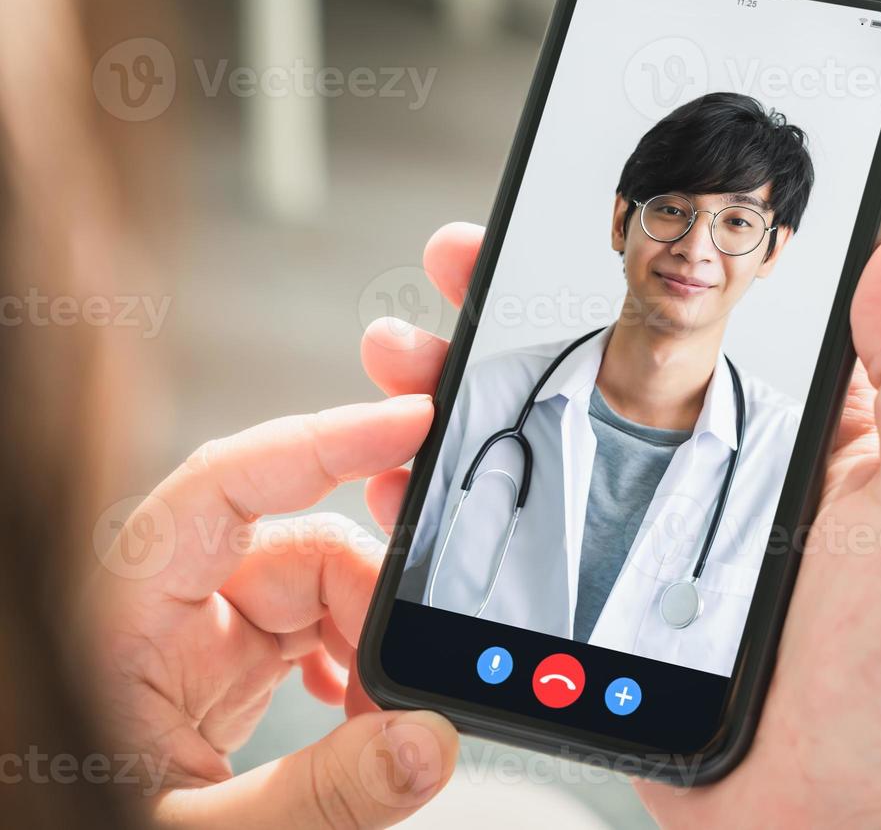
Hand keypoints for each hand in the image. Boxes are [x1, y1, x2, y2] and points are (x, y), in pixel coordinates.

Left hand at [91, 397, 459, 827]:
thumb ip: (320, 794)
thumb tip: (426, 741)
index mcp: (117, 623)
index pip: (224, 485)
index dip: (322, 441)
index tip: (410, 424)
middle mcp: (158, 616)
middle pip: (298, 546)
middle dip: (377, 599)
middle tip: (413, 677)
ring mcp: (193, 644)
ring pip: (318, 591)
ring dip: (374, 645)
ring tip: (387, 723)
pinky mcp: (222, 677)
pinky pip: (310, 634)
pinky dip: (357, 666)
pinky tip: (366, 719)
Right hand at [360, 223, 880, 826]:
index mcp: (806, 444)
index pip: (706, 328)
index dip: (627, 270)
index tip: (559, 220)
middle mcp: (728, 491)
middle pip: (600, 383)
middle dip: (514, 323)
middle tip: (449, 271)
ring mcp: (661, 561)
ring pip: (545, 462)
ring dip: (464, 406)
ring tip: (402, 365)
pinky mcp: (611, 633)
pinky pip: (526, 562)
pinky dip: (454, 520)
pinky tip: (402, 483)